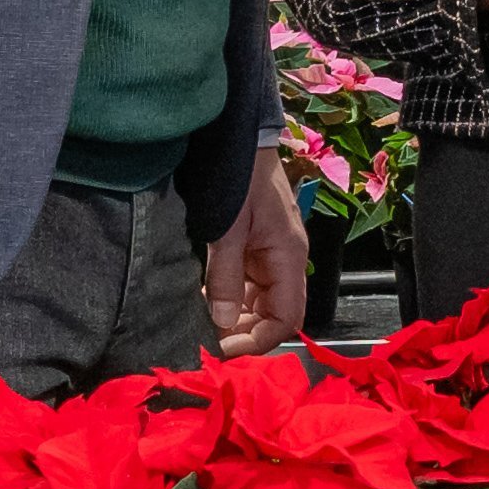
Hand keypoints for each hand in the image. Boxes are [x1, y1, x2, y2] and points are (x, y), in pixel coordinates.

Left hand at [206, 145, 308, 355]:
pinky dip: (227, 298)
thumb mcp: (228, 228)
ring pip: (258, 303)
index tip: (223, 348)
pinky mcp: (255, 249)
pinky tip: (202, 301)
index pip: (287, 319)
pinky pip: (246, 285)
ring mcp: (270, 256)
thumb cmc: (240, 179)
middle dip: (243, 332)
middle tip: (204, 340)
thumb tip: (221, 323)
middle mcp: (285, 262)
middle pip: (273, 315)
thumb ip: (224, 277)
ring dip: (233, 317)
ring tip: (199, 323)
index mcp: (289, 258)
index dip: (259, 341)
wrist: (243, 140)